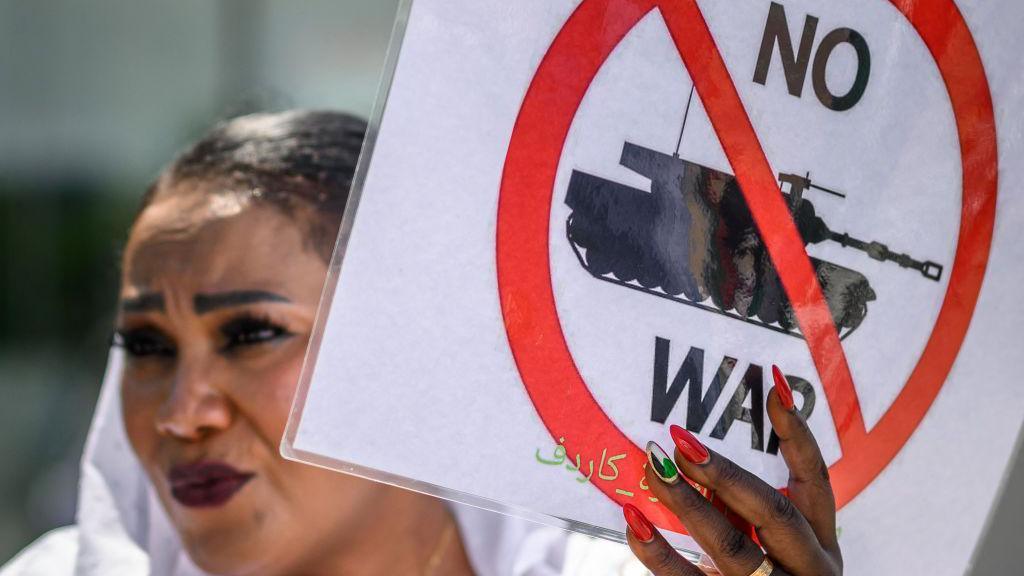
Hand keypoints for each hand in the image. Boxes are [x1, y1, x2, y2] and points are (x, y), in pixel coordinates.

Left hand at [622, 366, 840, 575]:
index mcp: (822, 546)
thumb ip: (748, 511)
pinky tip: (633, 520)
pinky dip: (658, 552)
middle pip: (774, 513)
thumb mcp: (777, 552)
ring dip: (687, 502)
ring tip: (651, 465)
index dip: (799, 434)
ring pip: (733, 547)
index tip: (775, 386)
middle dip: (726, 472)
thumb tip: (690, 454)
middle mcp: (809, 570)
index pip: (817, 482)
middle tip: (680, 438)